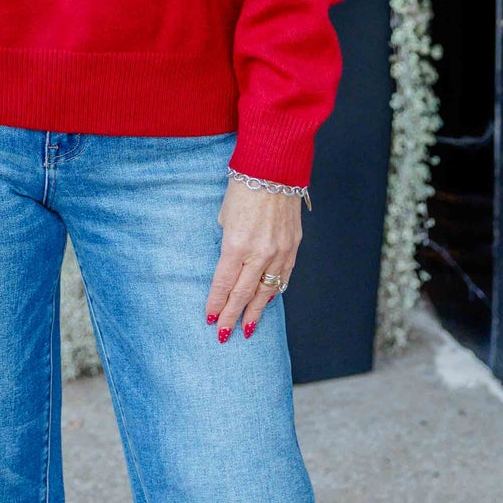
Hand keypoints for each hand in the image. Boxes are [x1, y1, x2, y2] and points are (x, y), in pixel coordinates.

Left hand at [205, 181, 302, 341]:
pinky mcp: (293, 246)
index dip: (216, 302)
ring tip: (248, 328)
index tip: (209, 318)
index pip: (224, 283)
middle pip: (244, 293)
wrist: (275, 168)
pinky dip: (274, 291)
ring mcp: (280, 251)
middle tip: (224, 334)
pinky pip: (283, 276)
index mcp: (236, 244)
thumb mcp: (225, 215)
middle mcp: (260, 253)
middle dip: (232, 315)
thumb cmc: (243, 187)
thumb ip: (228, 241)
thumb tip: (231, 259)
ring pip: (267, 290)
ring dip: (256, 310)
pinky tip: (267, 301)